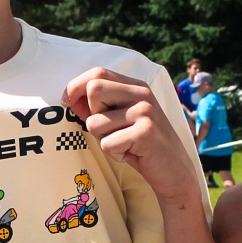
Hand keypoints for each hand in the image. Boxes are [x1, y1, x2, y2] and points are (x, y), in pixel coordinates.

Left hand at [63, 69, 194, 203]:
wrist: (174, 170)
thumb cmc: (140, 145)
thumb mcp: (118, 121)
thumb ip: (95, 108)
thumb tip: (69, 97)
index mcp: (136, 86)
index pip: (98, 72)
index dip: (76, 85)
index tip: (67, 101)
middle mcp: (142, 93)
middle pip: (94, 90)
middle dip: (91, 114)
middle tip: (110, 130)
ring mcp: (145, 111)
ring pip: (95, 122)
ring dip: (103, 140)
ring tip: (123, 144)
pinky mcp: (145, 132)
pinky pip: (107, 143)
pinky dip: (114, 154)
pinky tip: (131, 153)